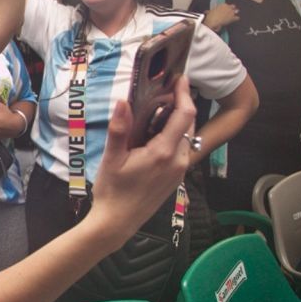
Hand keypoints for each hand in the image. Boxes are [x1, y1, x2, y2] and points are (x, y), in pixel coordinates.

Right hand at [87, 76, 194, 237]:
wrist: (118, 223)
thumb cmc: (112, 190)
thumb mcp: (111, 158)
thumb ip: (119, 129)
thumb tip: (122, 101)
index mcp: (163, 152)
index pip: (184, 115)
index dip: (184, 94)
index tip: (179, 78)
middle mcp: (178, 160)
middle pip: (188, 124)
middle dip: (181, 104)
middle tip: (166, 90)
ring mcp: (179, 170)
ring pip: (187, 137)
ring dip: (178, 121)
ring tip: (160, 110)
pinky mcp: (176, 178)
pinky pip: (183, 150)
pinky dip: (175, 136)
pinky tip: (158, 135)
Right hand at [203, 3, 238, 32]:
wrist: (213, 21)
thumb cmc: (210, 17)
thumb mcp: (209, 12)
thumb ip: (210, 11)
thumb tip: (206, 11)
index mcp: (222, 5)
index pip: (226, 5)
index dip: (226, 7)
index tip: (225, 10)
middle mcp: (228, 7)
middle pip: (233, 6)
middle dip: (232, 9)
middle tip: (230, 12)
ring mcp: (231, 12)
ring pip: (236, 11)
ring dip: (235, 13)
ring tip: (234, 15)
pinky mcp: (233, 18)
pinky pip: (237, 18)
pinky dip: (236, 19)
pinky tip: (235, 20)